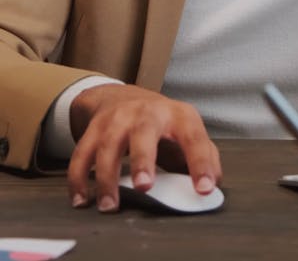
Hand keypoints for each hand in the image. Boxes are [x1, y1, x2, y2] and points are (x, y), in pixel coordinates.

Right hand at [67, 84, 221, 212]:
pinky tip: (82, 199)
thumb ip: (205, 155)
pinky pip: (82, 154)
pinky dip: (78, 178)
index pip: (193, 137)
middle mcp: (146, 112)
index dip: (200, 162)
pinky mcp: (93, 129)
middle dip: (143, 159)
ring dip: (107, 177)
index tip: (203, 188)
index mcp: (176, 115)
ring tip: (110, 205)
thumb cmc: (161, 123)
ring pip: (108, 145)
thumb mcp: (186, 130)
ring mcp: (116, 119)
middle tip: (145, 187)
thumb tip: (214, 183)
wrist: (121, 96)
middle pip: (143, 132)